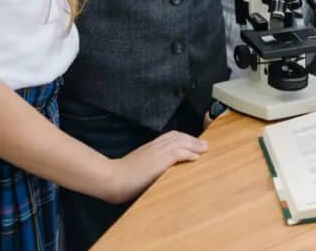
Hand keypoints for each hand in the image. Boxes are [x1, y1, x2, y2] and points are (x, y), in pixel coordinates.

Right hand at [91, 130, 207, 203]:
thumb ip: (144, 170)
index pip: (168, 138)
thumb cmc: (118, 178)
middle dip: (191, 139)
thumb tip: (148, 176)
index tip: (190, 142)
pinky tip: (196, 156)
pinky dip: (188, 153)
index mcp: (147, 149)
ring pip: (179, 142)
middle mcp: (153, 147)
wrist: (111, 178)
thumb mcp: (134, 170)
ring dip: (194, 145)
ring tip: (204, 148)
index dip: (181, 139)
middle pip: (176, 137)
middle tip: (202, 143)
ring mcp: (156, 153)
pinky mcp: (158, 160)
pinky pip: (178, 153)